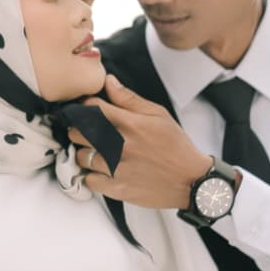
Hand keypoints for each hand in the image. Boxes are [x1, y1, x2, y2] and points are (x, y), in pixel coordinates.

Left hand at [69, 74, 210, 208]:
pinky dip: (91, 176)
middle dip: (79, 130)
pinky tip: (101, 172)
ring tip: (95, 153)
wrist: (191, 180)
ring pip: (81, 157)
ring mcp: (117, 169)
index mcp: (130, 124)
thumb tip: (108, 81)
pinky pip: (89, 180)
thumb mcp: (158, 115)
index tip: (85, 110)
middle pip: (78, 132)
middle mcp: (120, 145)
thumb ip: (130, 99)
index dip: (84, 107)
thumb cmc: (175, 145)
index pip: (91, 108)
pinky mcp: (117, 189)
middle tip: (87, 133)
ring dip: (84, 154)